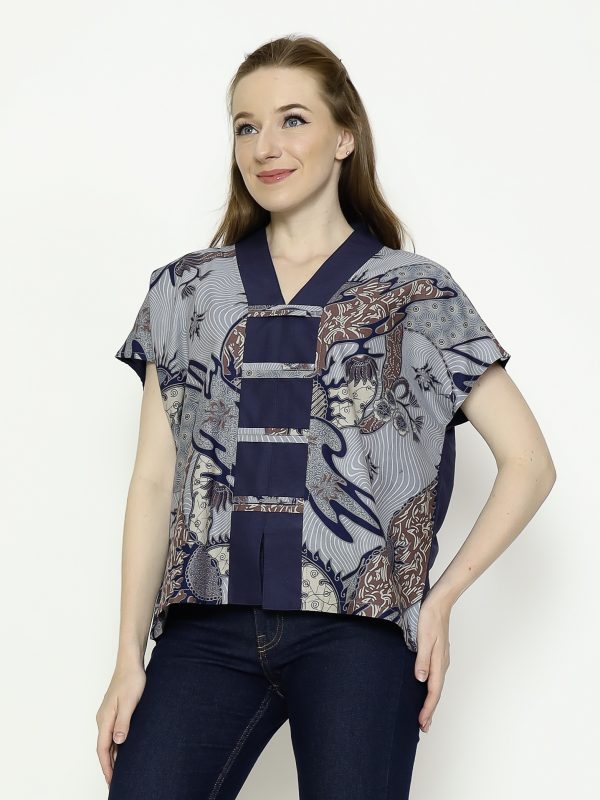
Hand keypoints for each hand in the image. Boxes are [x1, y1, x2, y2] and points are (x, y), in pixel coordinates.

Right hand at [96, 661, 146, 787]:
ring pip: (107, 741)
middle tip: (115, 782)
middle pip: (103, 748)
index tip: (111, 782)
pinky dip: (114, 745)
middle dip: (108, 766)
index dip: (107, 767)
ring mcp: (107, 714)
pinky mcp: (113, 710)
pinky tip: (122, 749)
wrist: (130, 662)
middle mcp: (103, 718)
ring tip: (119, 771)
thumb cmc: (131, 680)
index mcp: (105, 718)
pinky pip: (111, 732)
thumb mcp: (130, 702)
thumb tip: (118, 742)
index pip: (102, 749)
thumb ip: (123, 722)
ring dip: (111, 756)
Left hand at [414, 593, 451, 733]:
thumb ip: (422, 658)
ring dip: (431, 701)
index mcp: (439, 661)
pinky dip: (431, 688)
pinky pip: (436, 676)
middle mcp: (442, 662)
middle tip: (423, 727)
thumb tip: (421, 679)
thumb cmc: (430, 617)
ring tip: (425, 714)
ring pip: (437, 685)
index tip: (422, 723)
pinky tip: (426, 689)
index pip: (433, 690)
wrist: (440, 602)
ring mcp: (441, 658)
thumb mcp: (423, 637)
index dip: (428, 708)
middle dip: (430, 710)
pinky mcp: (438, 653)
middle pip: (437, 692)